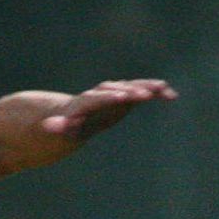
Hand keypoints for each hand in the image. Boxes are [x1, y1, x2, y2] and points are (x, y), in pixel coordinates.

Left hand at [40, 78, 177, 139]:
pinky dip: (154, 92)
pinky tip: (171, 95)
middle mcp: (99, 95)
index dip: (108, 98)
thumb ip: (56, 127)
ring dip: (146, 88)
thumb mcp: (57, 130)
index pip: (96, 99)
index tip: (122, 97)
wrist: (68, 116)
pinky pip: (140, 92)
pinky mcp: (123, 97)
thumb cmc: (61, 127)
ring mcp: (113, 94)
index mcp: (83, 104)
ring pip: (130, 88)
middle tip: (146, 93)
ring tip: (164, 89)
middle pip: (115, 90)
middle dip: (130, 91)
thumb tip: (46, 126)